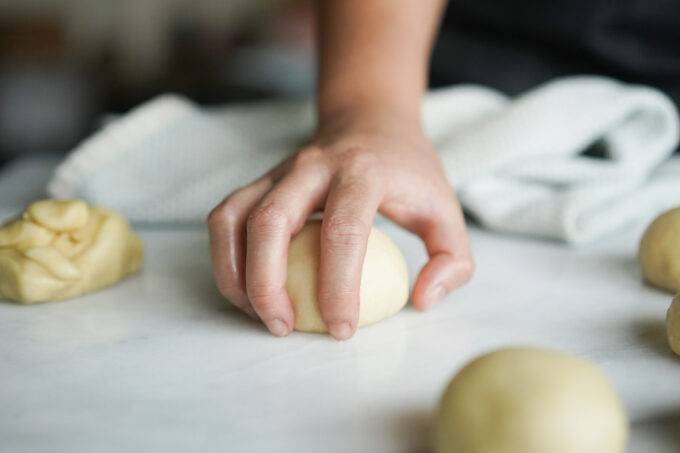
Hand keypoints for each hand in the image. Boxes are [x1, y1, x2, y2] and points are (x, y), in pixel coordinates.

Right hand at [207, 108, 473, 339]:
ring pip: (235, 217)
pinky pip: (225, 217)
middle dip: (268, 284)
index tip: (342, 328)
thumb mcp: (446, 209)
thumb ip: (452, 259)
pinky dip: (225, 257)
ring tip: (256, 313)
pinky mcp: (260, 180)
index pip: (343, 232)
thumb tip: (421, 300)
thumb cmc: (408, 171)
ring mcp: (279, 170)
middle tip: (283, 327)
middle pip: (271, 222)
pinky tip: (244, 287)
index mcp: (364, 172)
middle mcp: (313, 166)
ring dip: (236, 274)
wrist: (370, 120)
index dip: (338, 287)